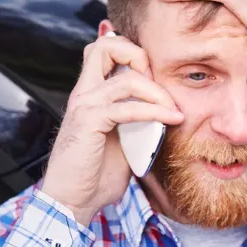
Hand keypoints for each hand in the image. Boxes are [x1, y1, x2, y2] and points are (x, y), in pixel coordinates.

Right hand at [38, 33, 182, 223]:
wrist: (73, 201)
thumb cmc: (95, 175)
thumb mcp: (123, 140)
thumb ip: (136, 120)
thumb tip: (166, 111)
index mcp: (90, 94)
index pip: (104, 50)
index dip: (132, 55)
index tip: (155, 80)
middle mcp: (84, 94)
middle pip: (104, 45)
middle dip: (137, 55)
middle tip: (158, 82)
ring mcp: (84, 106)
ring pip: (125, 77)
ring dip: (157, 92)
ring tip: (173, 110)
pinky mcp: (89, 122)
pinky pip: (127, 107)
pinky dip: (154, 111)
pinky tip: (171, 120)